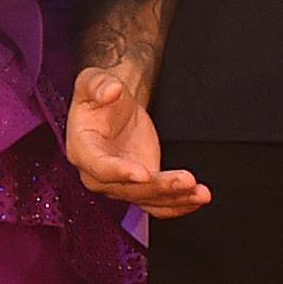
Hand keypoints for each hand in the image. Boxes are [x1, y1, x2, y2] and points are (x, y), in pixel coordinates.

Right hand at [63, 66, 207, 219]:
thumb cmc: (98, 95)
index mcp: (82, 150)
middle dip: (159, 187)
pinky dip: (180, 203)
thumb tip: (111, 90)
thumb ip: (98, 85)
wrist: (113, 104)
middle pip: (129, 189)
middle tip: (185, 180)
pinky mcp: (142, 185)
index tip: (142, 173)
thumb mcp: (92, 80)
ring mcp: (122, 183)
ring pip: (148, 199)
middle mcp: (99, 174)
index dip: (121, 172)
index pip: (100, 167)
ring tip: (200, 192)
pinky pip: (159, 203)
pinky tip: (197, 198)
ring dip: (176, 199)